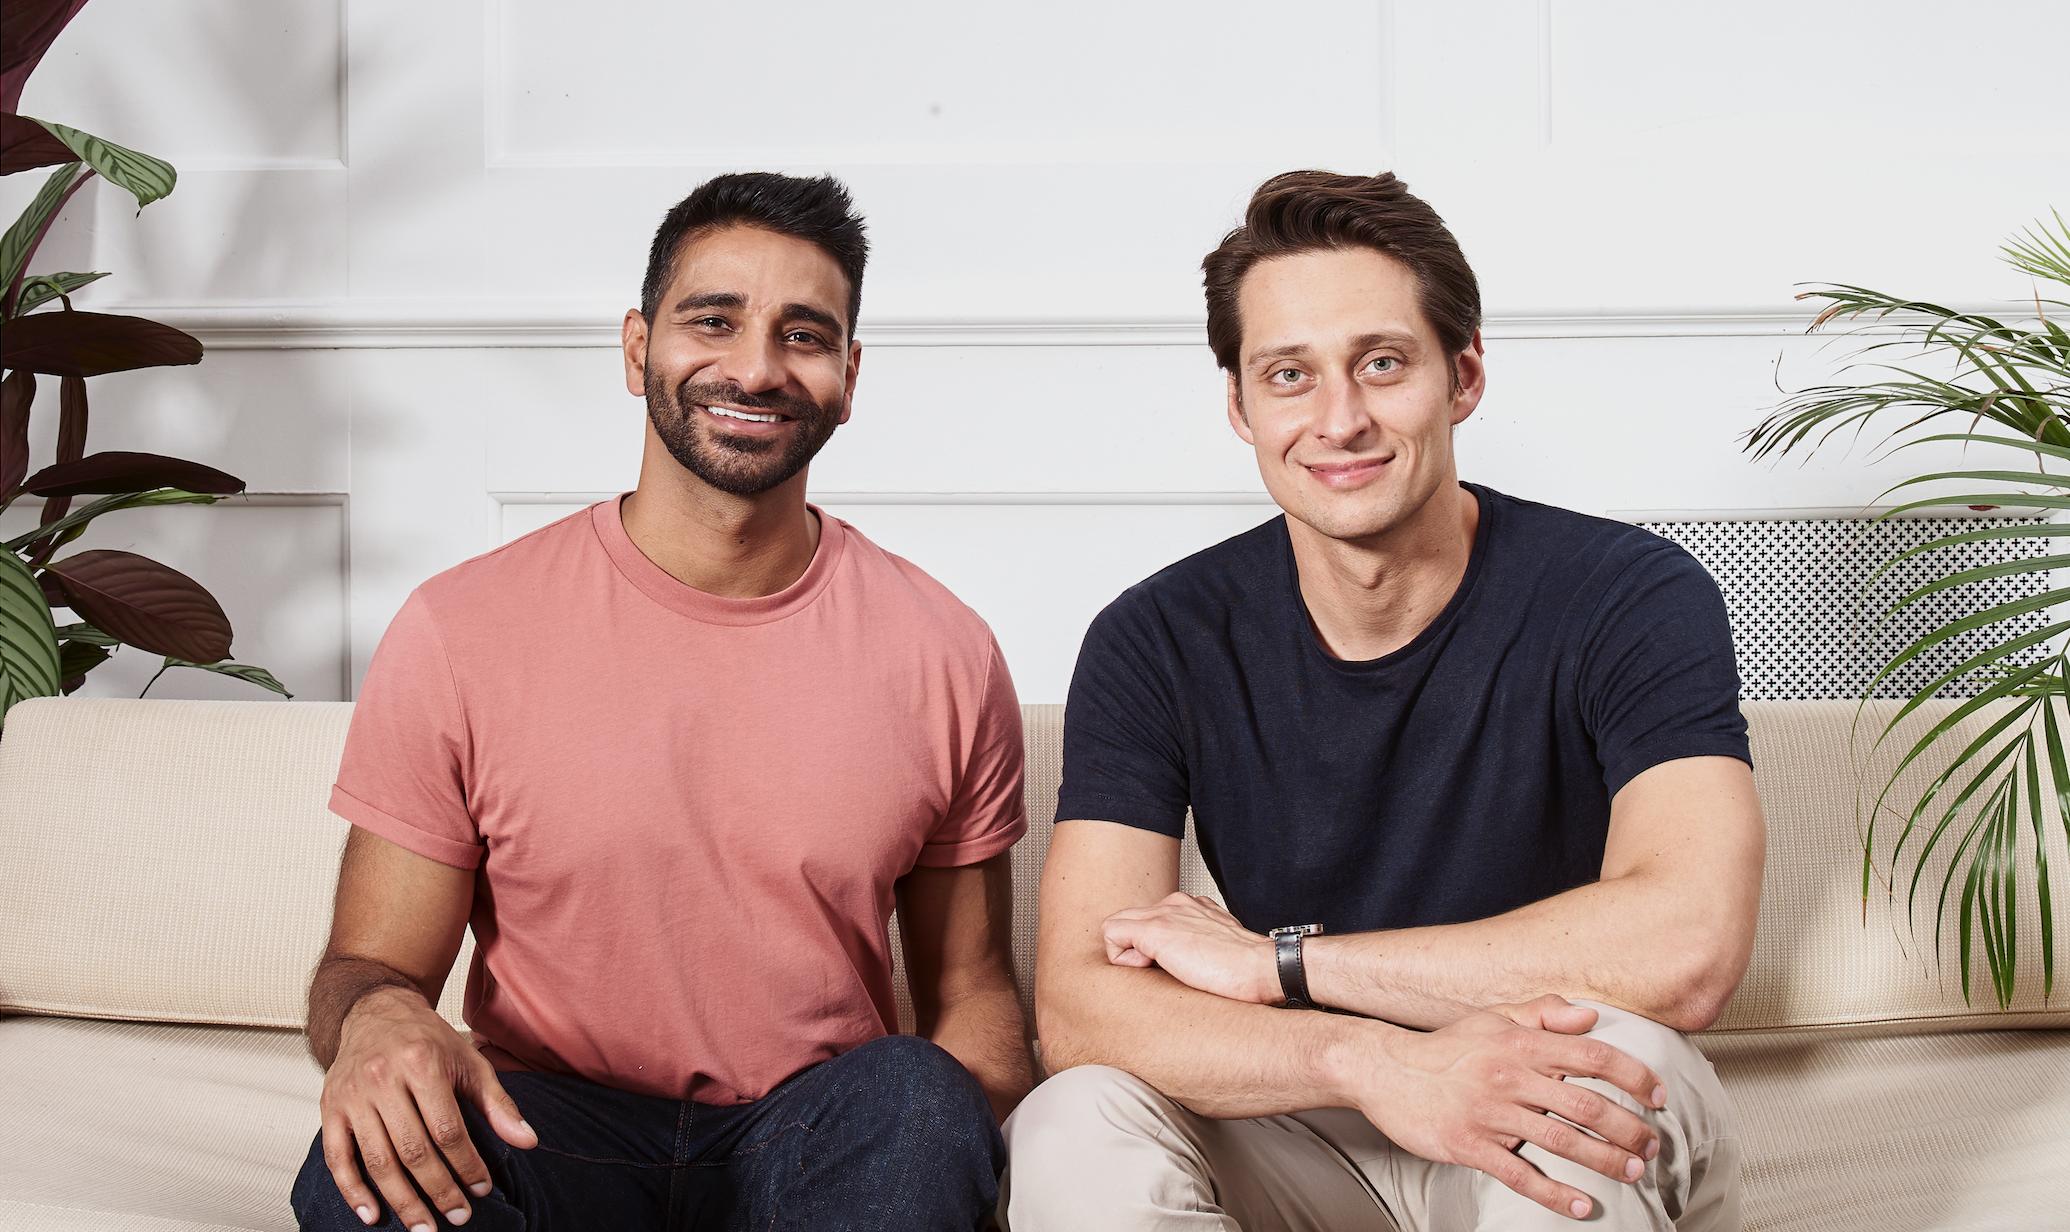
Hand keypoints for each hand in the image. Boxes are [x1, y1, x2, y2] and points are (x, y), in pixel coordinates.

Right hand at [319, 985, 537, 1228]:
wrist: (375, 1013)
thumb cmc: (428, 1041)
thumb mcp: (470, 1062)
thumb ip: (497, 1103)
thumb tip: (528, 1141)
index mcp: (422, 1064)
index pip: (448, 1129)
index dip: (467, 1164)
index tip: (482, 1190)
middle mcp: (383, 1079)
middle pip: (412, 1149)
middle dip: (438, 1190)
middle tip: (458, 1217)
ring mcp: (353, 1095)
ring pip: (377, 1160)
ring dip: (402, 1200)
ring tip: (424, 1227)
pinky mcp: (330, 1108)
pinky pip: (338, 1157)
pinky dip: (353, 1190)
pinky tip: (373, 1215)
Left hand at [1100, 891, 1280, 1003]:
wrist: (1264, 968)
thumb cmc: (1248, 969)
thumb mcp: (1221, 949)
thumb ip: (1201, 946)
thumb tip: (1190, 964)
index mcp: (1193, 908)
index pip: (1152, 918)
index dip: (1151, 946)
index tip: (1171, 965)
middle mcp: (1176, 904)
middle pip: (1129, 919)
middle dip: (1132, 947)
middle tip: (1153, 970)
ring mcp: (1165, 914)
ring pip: (1116, 924)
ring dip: (1126, 952)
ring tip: (1152, 971)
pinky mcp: (1156, 930)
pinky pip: (1111, 933)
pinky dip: (1120, 958)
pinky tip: (1148, 970)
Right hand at [1352, 995, 1666, 1220]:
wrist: (1384, 1069)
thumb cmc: (1444, 1047)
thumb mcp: (1493, 1018)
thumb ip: (1543, 1012)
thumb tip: (1590, 1017)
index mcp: (1520, 1042)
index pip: (1591, 1055)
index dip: (1633, 1075)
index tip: (1657, 1095)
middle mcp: (1509, 1075)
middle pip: (1586, 1104)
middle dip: (1629, 1128)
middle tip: (1652, 1145)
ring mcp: (1490, 1113)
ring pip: (1561, 1140)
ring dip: (1605, 1160)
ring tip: (1632, 1172)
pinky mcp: (1469, 1145)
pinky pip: (1520, 1174)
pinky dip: (1555, 1194)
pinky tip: (1581, 1205)